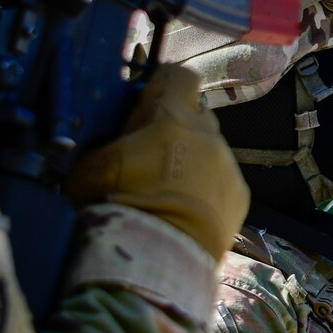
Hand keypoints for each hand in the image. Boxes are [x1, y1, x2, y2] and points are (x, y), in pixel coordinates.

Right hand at [64, 63, 249, 259]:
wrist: (160, 256)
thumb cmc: (121, 204)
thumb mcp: (92, 168)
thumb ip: (100, 144)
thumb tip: (92, 144)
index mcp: (173, 118)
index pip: (179, 76)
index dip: (164, 85)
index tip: (148, 102)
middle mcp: (209, 135)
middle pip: (196, 115)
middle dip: (176, 127)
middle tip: (151, 152)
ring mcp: (228, 166)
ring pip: (210, 150)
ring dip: (192, 161)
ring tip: (167, 190)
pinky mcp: (239, 197)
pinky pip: (222, 181)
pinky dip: (207, 190)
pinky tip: (186, 211)